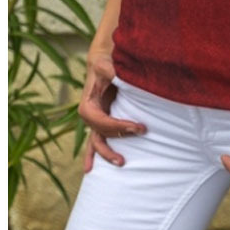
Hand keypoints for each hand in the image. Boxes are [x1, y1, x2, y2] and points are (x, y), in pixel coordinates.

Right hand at [78, 52, 147, 172]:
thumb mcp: (108, 64)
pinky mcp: (101, 119)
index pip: (100, 120)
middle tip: (140, 132)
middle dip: (119, 136)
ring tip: (121, 162)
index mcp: (88, 102)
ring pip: (97, 141)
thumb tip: (122, 76)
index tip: (137, 126)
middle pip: (100, 133)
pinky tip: (89, 169)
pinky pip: (96, 140)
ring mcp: (94, 118)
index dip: (117, 126)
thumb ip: (113, 71)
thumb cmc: (107, 62)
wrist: (103, 59)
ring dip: (106, 153)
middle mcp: (88, 113)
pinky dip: (94, 154)